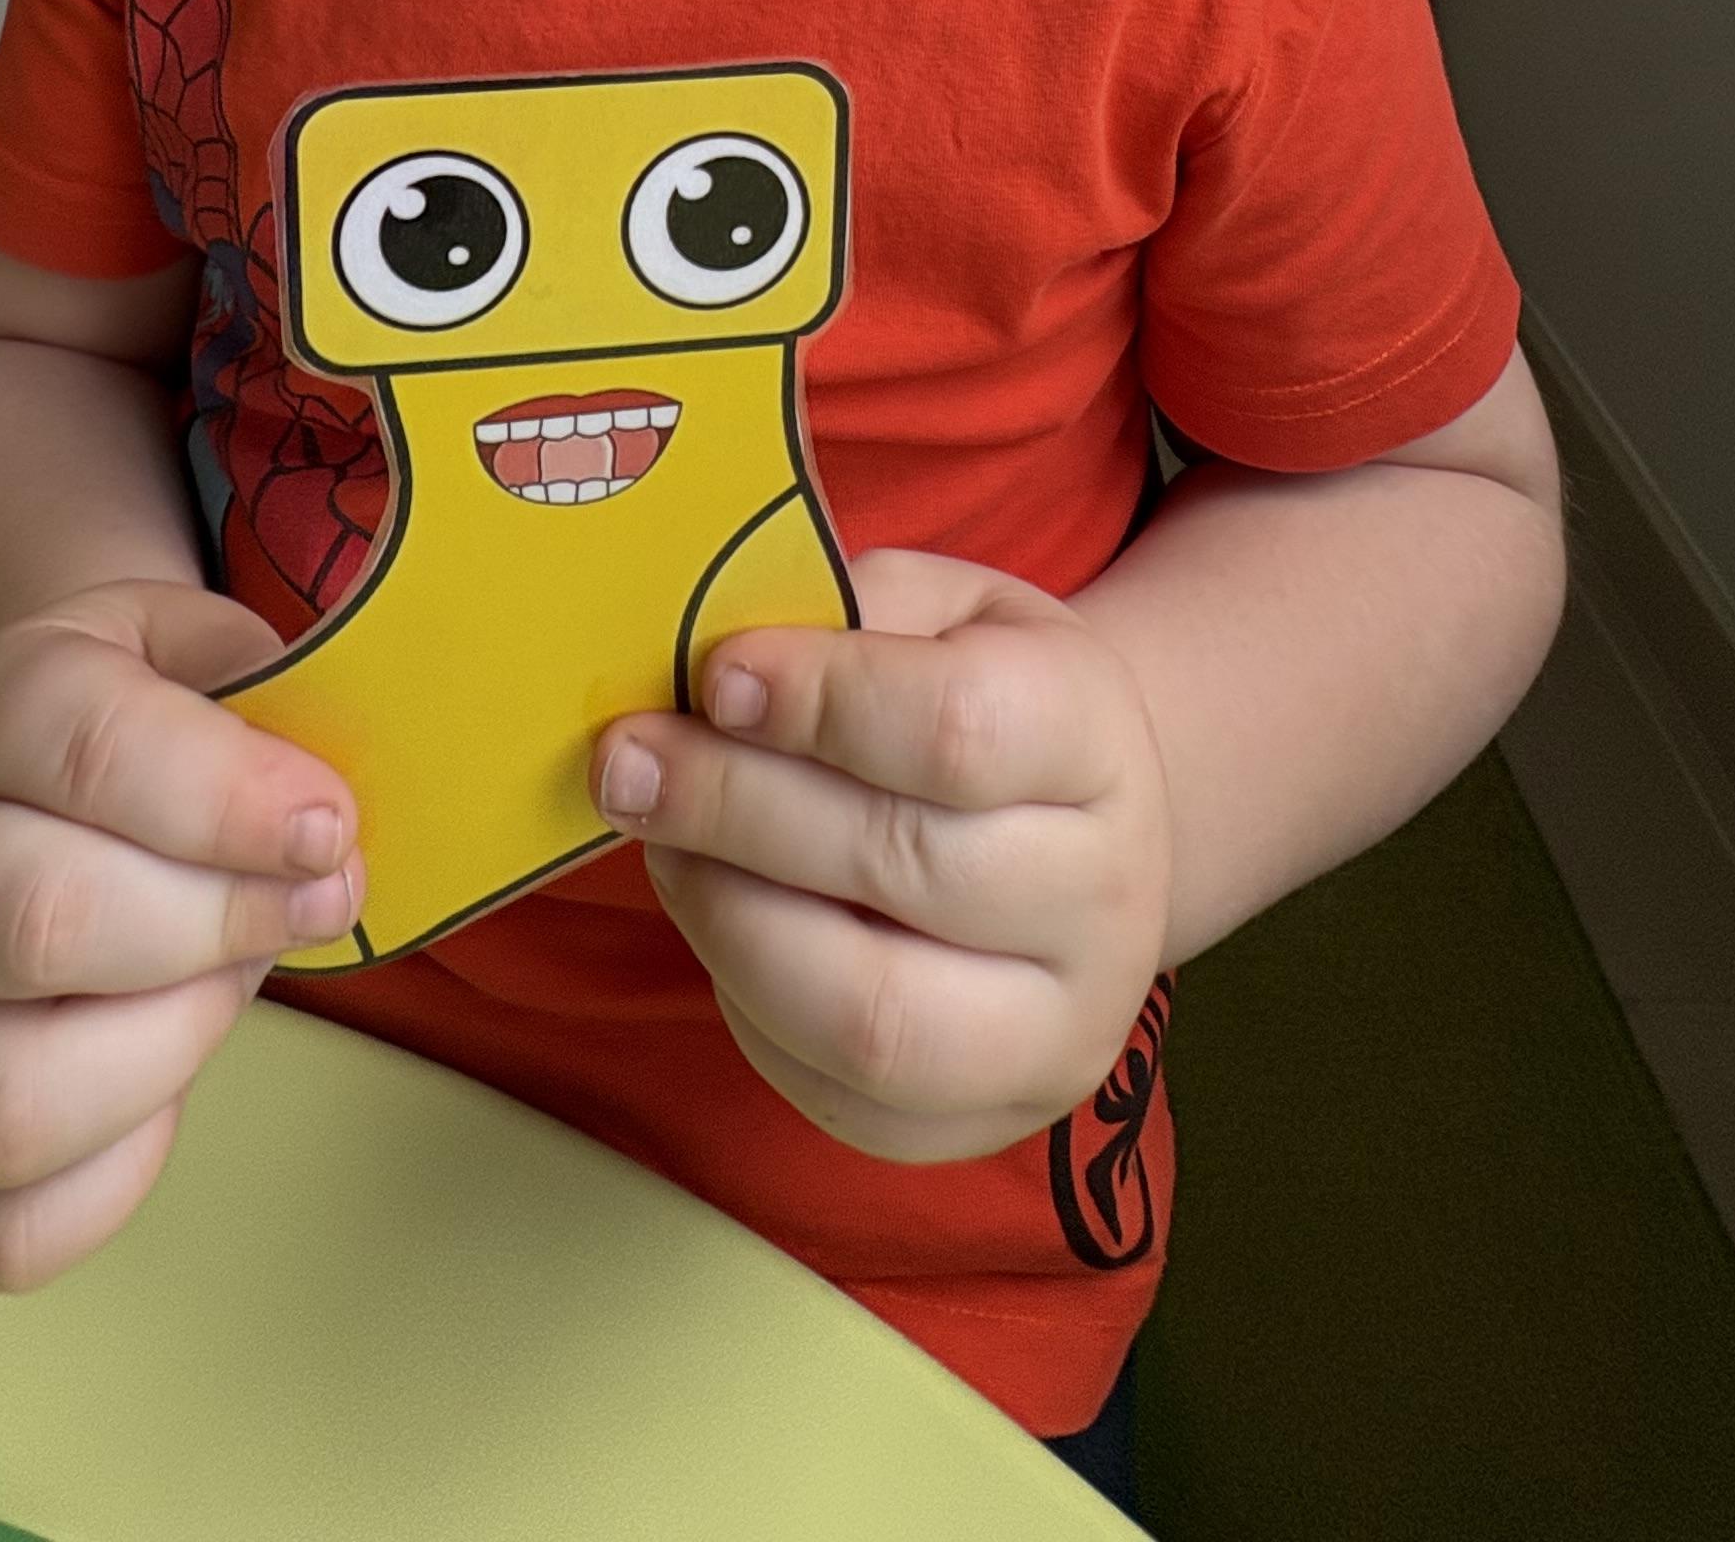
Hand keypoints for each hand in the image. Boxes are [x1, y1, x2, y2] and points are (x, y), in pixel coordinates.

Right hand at [0, 577, 360, 1287]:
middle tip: (308, 905)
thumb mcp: (202, 653)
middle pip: (36, 923)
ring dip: (163, 1056)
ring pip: (2, 1101)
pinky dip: (111, 1184)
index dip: (228, 797)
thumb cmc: (148, 730)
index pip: (82, 749)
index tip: (330, 824)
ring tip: (219, 990)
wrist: (36, 777)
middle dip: (214, 925)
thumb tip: (323, 825)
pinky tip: (158, 1090)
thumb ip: (272, 702)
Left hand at [590, 550, 1175, 1165]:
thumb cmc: (979, 698)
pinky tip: (718, 916)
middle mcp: (1105, 898)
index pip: (960, 728)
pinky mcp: (983, 1122)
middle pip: (903, 866)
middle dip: (736, 808)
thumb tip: (712, 659)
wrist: (1076, 836)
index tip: (719, 677)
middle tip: (630, 762)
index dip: (822, 702)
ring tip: (662, 842)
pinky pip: (838, 1095)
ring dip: (727, 919)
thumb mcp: (941, 612)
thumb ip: (843, 617)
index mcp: (1096, 739)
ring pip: (869, 1013)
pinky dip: (747, 1004)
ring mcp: (1057, 1031)